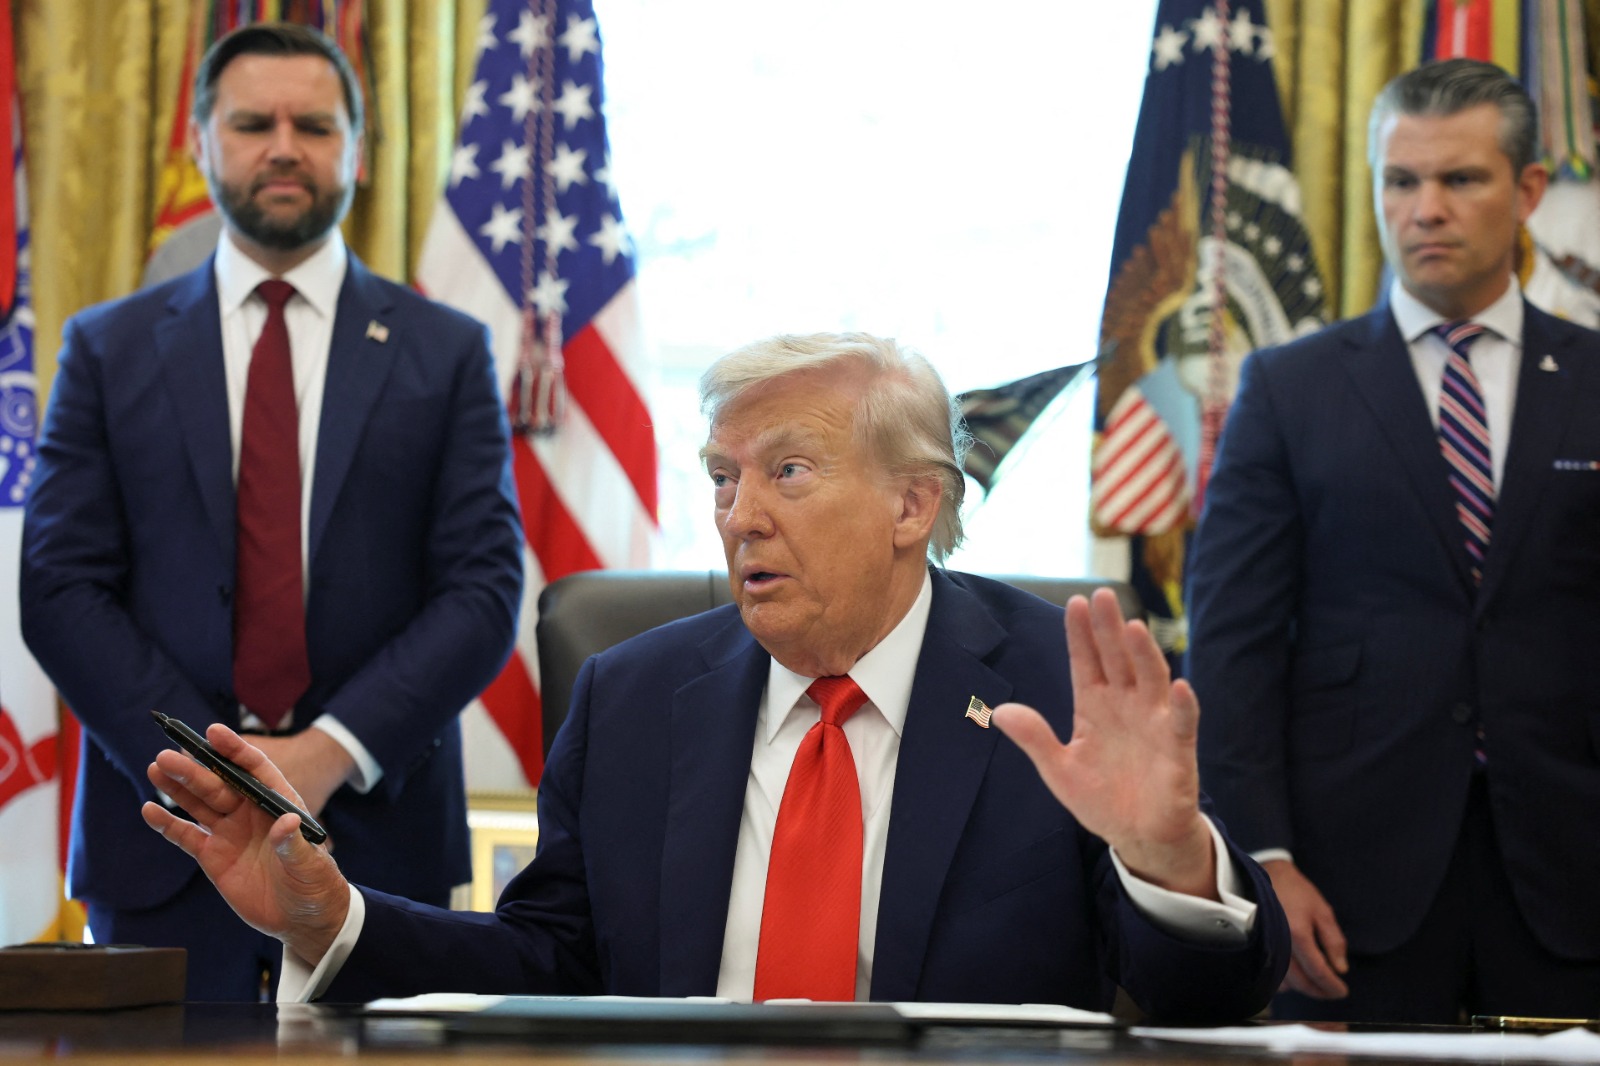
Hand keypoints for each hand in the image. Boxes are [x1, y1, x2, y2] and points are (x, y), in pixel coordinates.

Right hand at [142, 723, 349, 966]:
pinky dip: (168, 824)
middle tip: (168, 754)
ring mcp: (230, 833)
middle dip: (195, 768)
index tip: (213, 732)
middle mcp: (251, 813)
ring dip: (178, 786)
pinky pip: (187, 835)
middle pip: (219, 784)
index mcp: (278, 805)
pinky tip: (150, 809)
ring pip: (200, 803)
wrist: (303, 919)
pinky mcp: (214, 857)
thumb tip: (287, 822)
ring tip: (156, 767)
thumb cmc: (316, 885)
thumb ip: (295, 844)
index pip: (254, 769)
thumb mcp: (311, 865)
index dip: (234, 750)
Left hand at [993, 589, 1215, 897]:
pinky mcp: (1178, 750)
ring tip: (1132, 627)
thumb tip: (999, 711)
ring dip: (1143, 654)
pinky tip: (1180, 686)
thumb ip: (1034, 739)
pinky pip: (1183, 723)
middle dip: (1109, 629)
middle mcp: (1126, 706)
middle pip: (1117, 660)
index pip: (1086, 662)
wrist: (1138, 837)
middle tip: (1102, 595)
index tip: (1075, 603)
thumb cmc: (1100, 798)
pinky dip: (1183, 705)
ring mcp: (1154, 724)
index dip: (1081, 635)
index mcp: (1094, 707)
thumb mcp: (1059, 770)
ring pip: (1150, 680)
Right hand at [1262, 859, 1348, 997]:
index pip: (1318, 971)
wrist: (1268, 876)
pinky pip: (1271, 975)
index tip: (1343, 992)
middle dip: (1320, 991)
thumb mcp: (1323, 911)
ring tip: (1317, 985)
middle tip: (1332, 992)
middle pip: (1301, 982)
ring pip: (1285, 982)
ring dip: (1303, 988)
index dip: (1332, 985)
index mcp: (1298, 935)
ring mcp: (1266, 948)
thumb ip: (1334, 941)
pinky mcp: (1258, 948)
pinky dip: (1286, 982)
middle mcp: (1280, 945)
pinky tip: (1296, 979)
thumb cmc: (1297, 892)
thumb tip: (1341, 969)